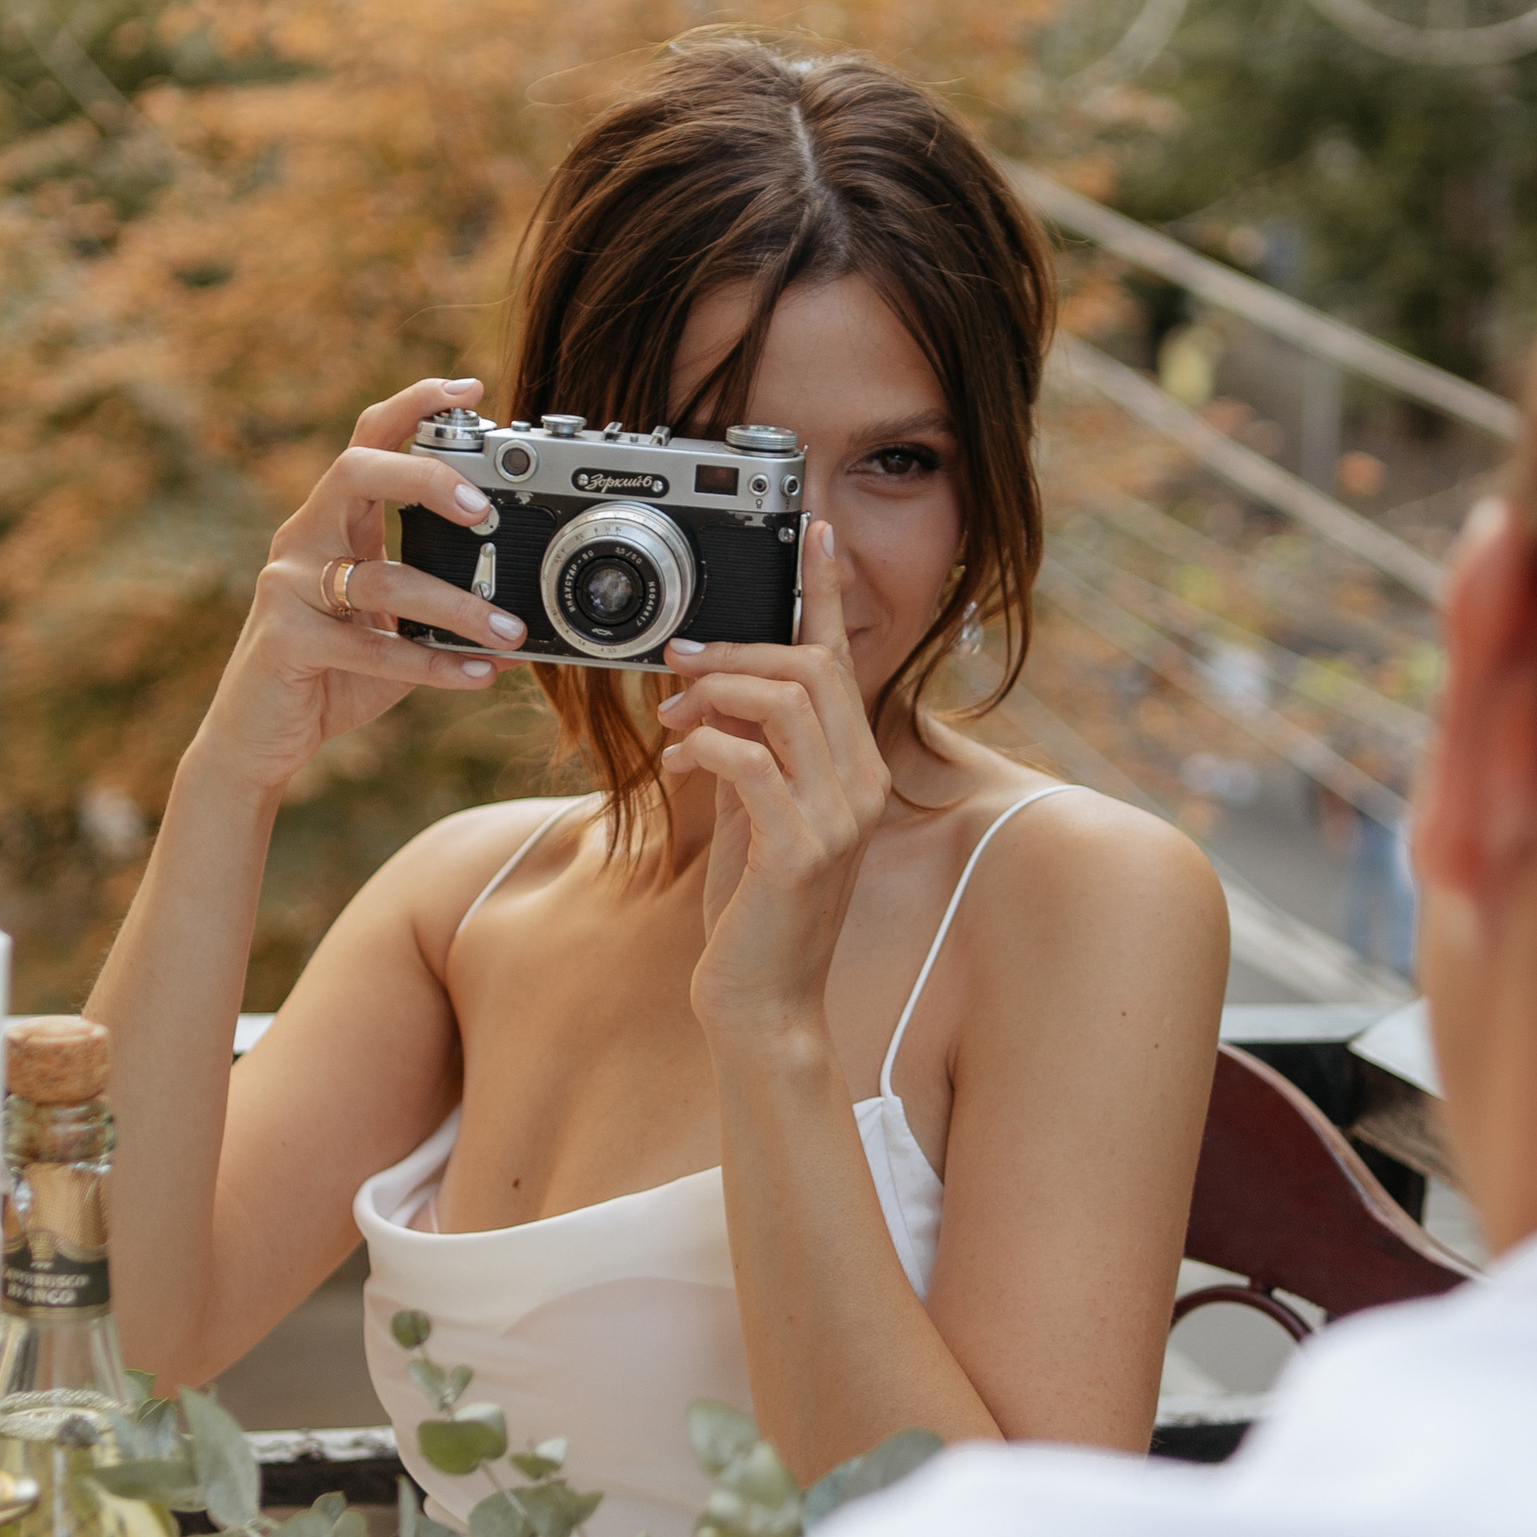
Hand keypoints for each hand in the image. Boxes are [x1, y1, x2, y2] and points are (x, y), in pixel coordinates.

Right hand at [192, 376, 531, 798]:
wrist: (257, 739)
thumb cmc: (329, 677)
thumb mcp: (393, 637)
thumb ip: (442, 618)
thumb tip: (522, 629)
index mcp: (334, 522)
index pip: (368, 441)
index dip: (414, 406)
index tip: (470, 388)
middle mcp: (305, 539)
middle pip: (355, 472)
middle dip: (424, 478)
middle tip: (484, 510)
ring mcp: (288, 586)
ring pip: (379, 578)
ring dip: (455, 605)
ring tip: (509, 630)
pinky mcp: (285, 639)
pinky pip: (369, 647)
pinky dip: (430, 663)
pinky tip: (477, 674)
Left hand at [657, 522, 891, 1048]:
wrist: (763, 1001)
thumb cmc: (754, 914)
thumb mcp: (754, 815)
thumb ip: (749, 753)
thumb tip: (709, 695)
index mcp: (857, 771)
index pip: (846, 662)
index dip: (825, 593)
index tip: (810, 534)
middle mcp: (863, 785)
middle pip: (814, 668)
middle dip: (738, 650)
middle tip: (680, 660)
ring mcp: (839, 817)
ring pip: (785, 702)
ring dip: (716, 692)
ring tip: (673, 712)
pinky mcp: (801, 848)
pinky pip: (749, 760)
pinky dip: (703, 745)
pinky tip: (679, 759)